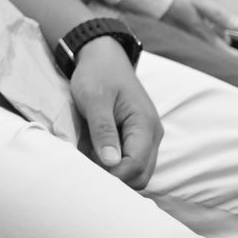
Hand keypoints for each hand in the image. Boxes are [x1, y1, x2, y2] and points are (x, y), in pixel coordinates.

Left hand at [69, 36, 160, 188]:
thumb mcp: (94, 99)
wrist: (103, 58)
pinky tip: (93, 158)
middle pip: (141, 175)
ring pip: (137, 172)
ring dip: (115, 174)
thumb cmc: (97, 75)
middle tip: (85, 171)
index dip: (113, 175)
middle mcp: (152, 136)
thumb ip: (103, 130)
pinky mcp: (136, 139)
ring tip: (87, 164)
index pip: (136, 165)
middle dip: (115, 179)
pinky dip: (114, 166)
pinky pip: (131, 162)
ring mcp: (146, 138)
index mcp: (145, 125)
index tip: (87, 173)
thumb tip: (111, 163)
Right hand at [164, 0, 237, 53]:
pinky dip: (203, 37)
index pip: (223, 52)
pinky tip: (205, 28)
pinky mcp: (175, 32)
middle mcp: (191, 39)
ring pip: (204, 45)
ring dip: (214, 42)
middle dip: (227, 50)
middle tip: (236, 45)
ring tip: (223, 36)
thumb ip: (219, 14)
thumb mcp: (199, 0)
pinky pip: (194, 40)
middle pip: (214, 52)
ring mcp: (182, 37)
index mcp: (200, 32)